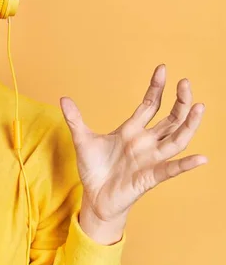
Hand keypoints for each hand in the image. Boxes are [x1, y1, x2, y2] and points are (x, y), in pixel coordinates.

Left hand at [60, 64, 206, 241]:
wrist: (94, 196)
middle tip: (186, 82)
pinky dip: (186, 165)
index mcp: (132, 130)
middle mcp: (146, 142)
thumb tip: (63, 98)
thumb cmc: (94, 168)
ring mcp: (150, 159)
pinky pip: (171, 170)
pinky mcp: (150, 177)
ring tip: (199, 107)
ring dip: (189, 125)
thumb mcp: (82, 140)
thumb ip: (75, 119)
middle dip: (180, 101)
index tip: (162, 68)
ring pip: (176, 139)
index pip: (150, 104)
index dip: (156, 87)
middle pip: (170, 118)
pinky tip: (201, 158)